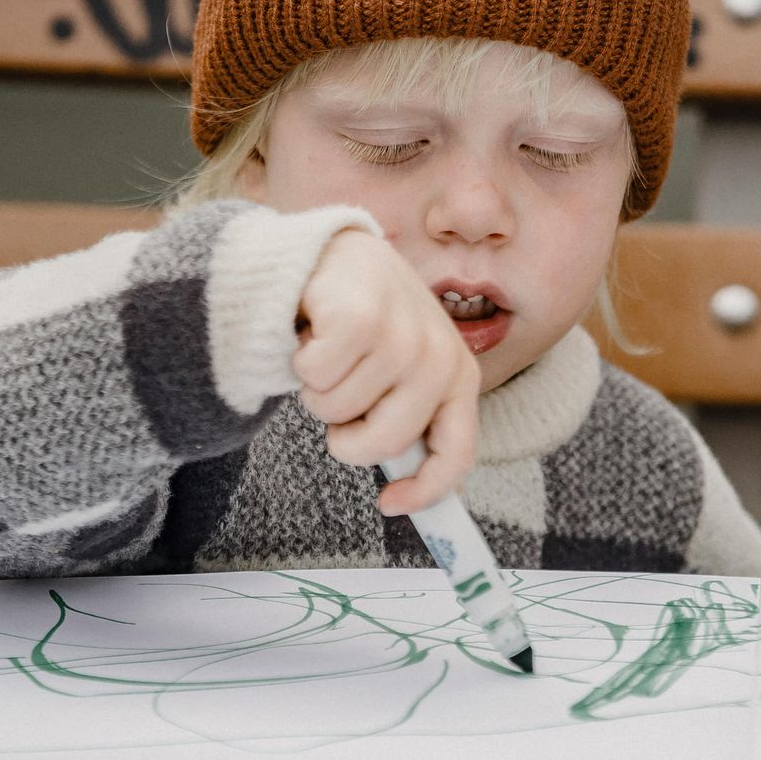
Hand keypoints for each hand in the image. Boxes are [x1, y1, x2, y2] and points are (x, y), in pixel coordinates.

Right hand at [294, 230, 478, 514]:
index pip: (456, 451)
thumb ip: (409, 420)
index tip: (391, 504)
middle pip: (383, 443)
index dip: (425, 490)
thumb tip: (406, 493)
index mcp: (458, 375)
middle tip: (337, 400)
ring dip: (318, 389)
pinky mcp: (360, 318)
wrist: (334, 254)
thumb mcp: (401, 372)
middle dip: (346, 436)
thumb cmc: (367, 324)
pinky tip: (315, 329)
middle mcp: (438, 356)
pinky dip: (301, 360)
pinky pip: (314, 378)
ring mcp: (402, 336)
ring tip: (331, 351)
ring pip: (336, 410)